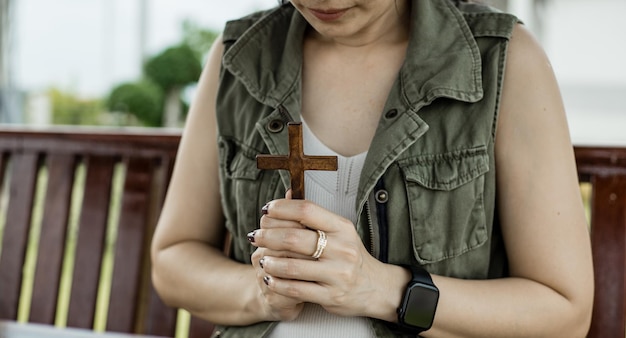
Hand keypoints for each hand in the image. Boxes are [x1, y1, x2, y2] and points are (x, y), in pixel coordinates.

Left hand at [248, 193, 388, 317]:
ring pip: (292, 267)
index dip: (282, 208)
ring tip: (260, 259)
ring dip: (270, 262)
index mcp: (342, 228)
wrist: (375, 287)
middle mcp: (341, 249)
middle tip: (255, 236)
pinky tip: (269, 278)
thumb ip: (314, 216)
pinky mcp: (331, 296)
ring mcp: (337, 274)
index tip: (267, 210)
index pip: (307, 210)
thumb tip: (287, 193)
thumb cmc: (350, 255)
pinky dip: (278, 284)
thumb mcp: (339, 231)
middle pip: (295, 239)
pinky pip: (296, 290)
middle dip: (268, 236)